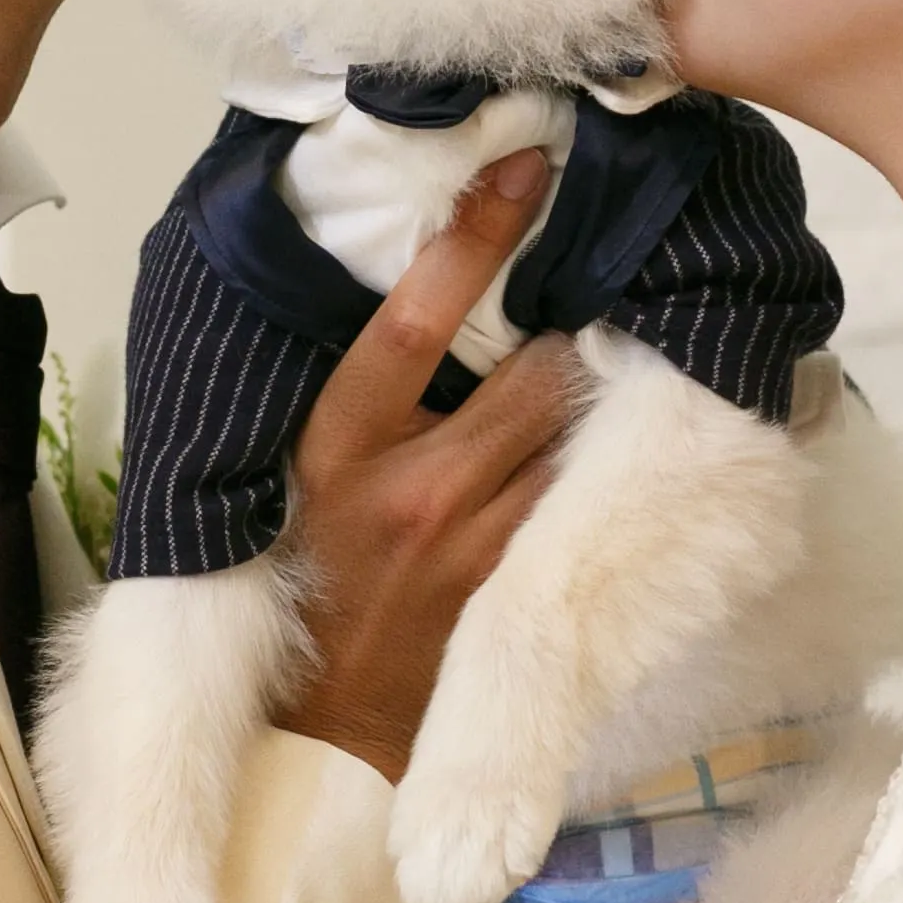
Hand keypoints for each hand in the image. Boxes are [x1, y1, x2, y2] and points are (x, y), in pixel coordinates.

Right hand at [272, 152, 573, 781]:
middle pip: (529, 370)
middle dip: (563, 323)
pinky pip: (577, 500)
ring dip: (589, 389)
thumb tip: (417, 292)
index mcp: (336, 444)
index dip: (475, 235)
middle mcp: (412, 489)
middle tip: (590, 277)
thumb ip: (352, 392)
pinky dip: (595, 460)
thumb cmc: (299, 579)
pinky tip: (609, 435)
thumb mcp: (293, 472)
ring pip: (567, 431)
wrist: (317, 733)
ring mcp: (475, 544)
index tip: (522, 168)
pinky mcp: (518, 590)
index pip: (414, 316)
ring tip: (609, 347)